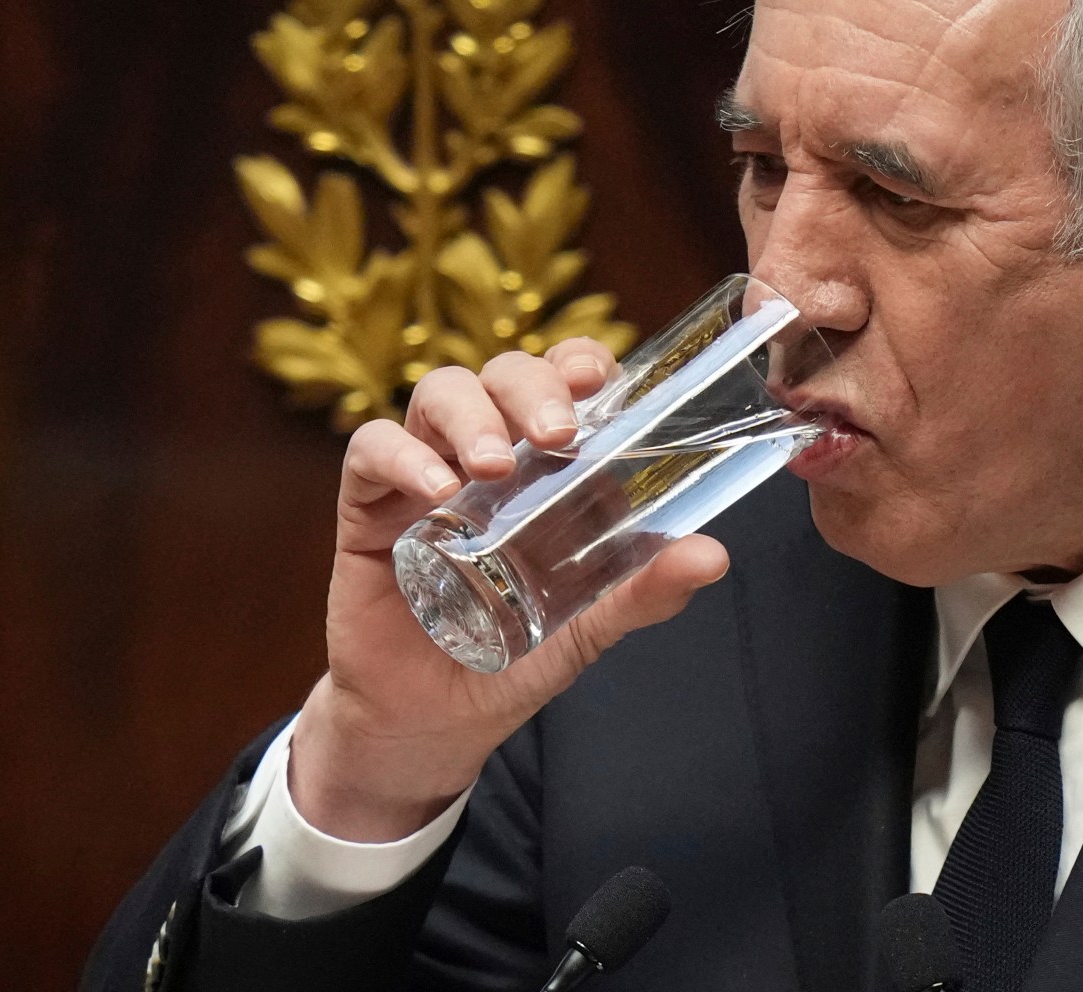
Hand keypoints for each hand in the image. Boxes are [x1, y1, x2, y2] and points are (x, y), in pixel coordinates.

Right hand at [286, 338, 731, 841]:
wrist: (435, 721)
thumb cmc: (515, 656)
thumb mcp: (590, 624)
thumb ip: (647, 591)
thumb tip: (713, 556)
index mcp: (549, 465)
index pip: (563, 379)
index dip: (578, 360)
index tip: (598, 378)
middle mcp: (490, 453)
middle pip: (504, 374)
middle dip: (531, 386)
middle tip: (557, 434)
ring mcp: (426, 472)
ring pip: (440, 393)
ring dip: (471, 415)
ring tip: (493, 468)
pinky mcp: (370, 506)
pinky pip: (372, 449)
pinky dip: (403, 456)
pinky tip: (436, 491)